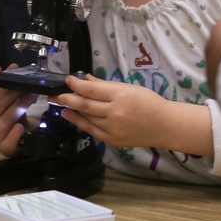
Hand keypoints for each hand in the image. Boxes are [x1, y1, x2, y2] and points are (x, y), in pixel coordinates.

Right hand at [0, 63, 37, 156]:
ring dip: (20, 106)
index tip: (6, 69)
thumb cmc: (7, 117)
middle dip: (14, 92)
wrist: (13, 140)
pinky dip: (15, 133)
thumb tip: (0, 66)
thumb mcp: (4, 101)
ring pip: (6, 119)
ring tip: (32, 95)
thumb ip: (2, 85)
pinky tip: (21, 126)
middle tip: (28, 84)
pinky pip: (9, 141)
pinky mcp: (4, 148)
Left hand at [50, 74, 171, 147]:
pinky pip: (91, 130)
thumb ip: (105, 85)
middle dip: (68, 97)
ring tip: (61, 102)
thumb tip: (86, 79)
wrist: (164, 125)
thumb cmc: (148, 102)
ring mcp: (112, 128)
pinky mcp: (112, 140)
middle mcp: (114, 112)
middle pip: (85, 104)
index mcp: (120, 96)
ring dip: (71, 109)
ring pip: (86, 117)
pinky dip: (78, 122)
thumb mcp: (128, 88)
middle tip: (56, 93)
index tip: (68, 79)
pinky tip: (70, 115)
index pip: (91, 90)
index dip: (76, 84)